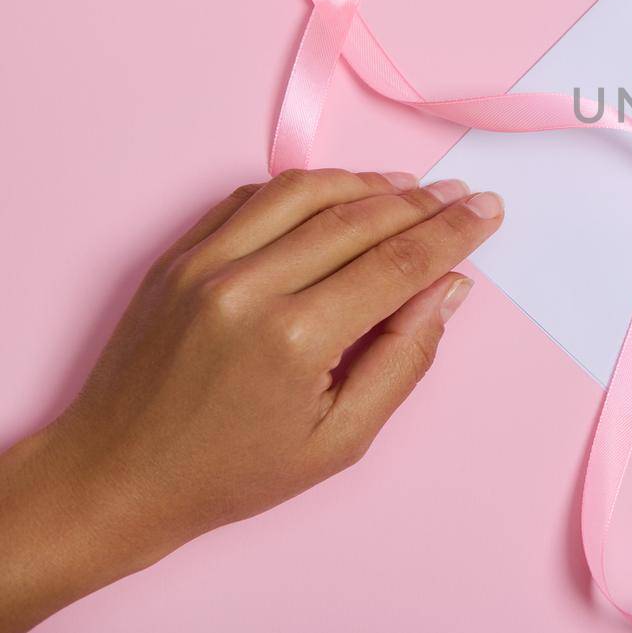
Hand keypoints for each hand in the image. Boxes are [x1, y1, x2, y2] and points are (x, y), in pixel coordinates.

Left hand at [0, 169, 501, 630]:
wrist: (114, 477)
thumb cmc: (233, 472)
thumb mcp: (341, 440)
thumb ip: (404, 359)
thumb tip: (448, 287)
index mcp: (294, 339)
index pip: (396, 263)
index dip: (452, 232)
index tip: (488, 209)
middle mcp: (247, 286)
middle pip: (358, 218)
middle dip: (422, 203)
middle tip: (464, 194)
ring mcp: (204, 263)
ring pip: (304, 191)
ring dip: (366, 183)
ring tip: (409, 191)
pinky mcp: (176, 256)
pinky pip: (252, 198)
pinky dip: (304, 189)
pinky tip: (337, 200)